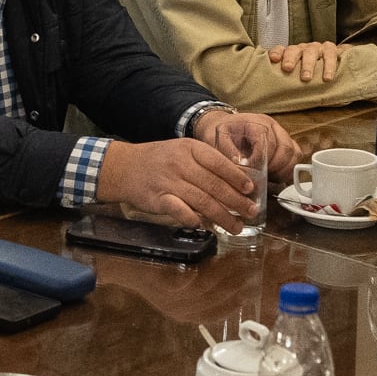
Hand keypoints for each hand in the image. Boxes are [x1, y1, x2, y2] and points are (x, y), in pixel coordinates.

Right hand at [97, 137, 256, 228]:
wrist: (124, 167)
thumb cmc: (159, 159)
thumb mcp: (183, 151)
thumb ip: (206, 162)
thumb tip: (237, 180)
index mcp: (190, 149)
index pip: (219, 162)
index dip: (237, 177)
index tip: (251, 189)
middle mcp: (180, 164)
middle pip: (214, 184)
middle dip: (236, 201)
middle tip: (251, 212)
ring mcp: (168, 182)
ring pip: (202, 200)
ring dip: (222, 216)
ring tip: (236, 226)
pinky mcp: (158, 199)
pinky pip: (179, 210)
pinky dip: (193, 218)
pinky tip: (205, 226)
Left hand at [194, 110, 300, 181]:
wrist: (224, 126)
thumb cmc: (222, 134)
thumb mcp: (218, 142)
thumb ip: (229, 155)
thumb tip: (241, 173)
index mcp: (256, 123)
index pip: (269, 144)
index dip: (263, 162)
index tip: (253, 172)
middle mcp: (272, 126)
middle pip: (286, 149)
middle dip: (276, 168)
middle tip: (263, 178)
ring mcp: (281, 133)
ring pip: (294, 153)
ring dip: (284, 170)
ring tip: (270, 178)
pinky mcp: (285, 143)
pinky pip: (296, 156)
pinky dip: (289, 169)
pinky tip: (276, 177)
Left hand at [266, 42, 345, 83]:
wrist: (337, 61)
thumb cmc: (311, 72)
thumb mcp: (297, 75)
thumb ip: (287, 80)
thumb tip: (274, 96)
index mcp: (291, 54)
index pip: (280, 50)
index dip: (276, 53)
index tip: (273, 59)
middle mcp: (302, 49)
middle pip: (294, 50)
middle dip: (290, 58)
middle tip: (287, 68)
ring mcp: (316, 48)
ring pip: (310, 52)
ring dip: (308, 65)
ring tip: (306, 78)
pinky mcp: (331, 49)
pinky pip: (330, 55)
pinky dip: (329, 66)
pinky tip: (327, 78)